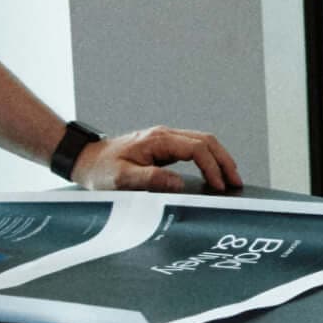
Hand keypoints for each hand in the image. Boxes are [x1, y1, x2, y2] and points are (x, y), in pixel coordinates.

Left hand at [71, 126, 239, 193]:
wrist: (86, 159)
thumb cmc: (100, 170)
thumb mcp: (122, 179)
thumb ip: (151, 180)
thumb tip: (179, 184)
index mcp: (157, 140)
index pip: (196, 149)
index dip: (212, 167)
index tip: (219, 186)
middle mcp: (165, 136)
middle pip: (206, 141)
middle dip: (224, 161)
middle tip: (236, 183)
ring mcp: (165, 140)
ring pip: (203, 142)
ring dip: (219, 159)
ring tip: (231, 178)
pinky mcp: (164, 147)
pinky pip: (194, 148)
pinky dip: (209, 159)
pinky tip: (214, 173)